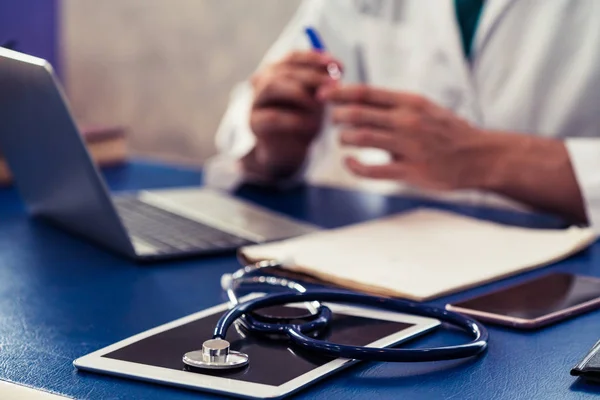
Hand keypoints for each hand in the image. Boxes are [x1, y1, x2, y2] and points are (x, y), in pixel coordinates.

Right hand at [247, 51, 341, 177]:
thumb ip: (322, 84)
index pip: (293, 57)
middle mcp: (262, 81)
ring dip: (300, 93)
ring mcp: (255, 101)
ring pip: (273, 86)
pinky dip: (295, 119)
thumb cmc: (305, 119)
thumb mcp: (317, 99)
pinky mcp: (254, 122)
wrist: (289, 150)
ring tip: (320, 105)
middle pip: (284, 70)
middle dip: (312, 75)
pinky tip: (312, 125)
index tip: (339, 66)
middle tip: (334, 84)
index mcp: (277, 71)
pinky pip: (273, 116)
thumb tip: (335, 70)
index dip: (315, 58)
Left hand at [320, 84, 586, 221]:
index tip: (323, 94)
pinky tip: (349, 162)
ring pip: (361, 138)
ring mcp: (409, 146)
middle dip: (337, 116)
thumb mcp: (424, 109)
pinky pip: (372, 169)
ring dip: (344, 138)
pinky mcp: (410, 171)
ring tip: (343, 140)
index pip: (366, 92)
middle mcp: (408, 121)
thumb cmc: (448, 133)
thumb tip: (359, 101)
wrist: (480, 157)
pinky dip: (354, 165)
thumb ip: (394, 106)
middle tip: (333, 120)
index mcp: (410, 102)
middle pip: (358, 114)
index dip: (339, 92)